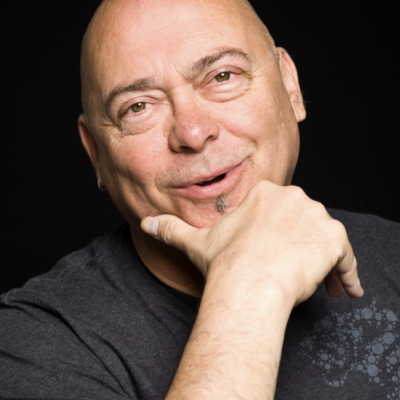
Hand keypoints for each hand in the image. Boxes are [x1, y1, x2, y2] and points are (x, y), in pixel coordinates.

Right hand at [141, 181, 363, 306]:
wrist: (247, 282)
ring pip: (325, 239)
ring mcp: (316, 216)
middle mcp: (294, 198)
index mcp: (266, 194)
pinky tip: (340, 288)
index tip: (276, 253)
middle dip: (300, 245)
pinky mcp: (334, 239)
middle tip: (291, 270)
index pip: (281, 212)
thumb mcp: (195, 242)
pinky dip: (346, 274)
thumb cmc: (224, 262)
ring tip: (313, 284)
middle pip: (304, 223)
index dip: (279, 234)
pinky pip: (346, 258)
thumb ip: (171, 229)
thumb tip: (144, 222)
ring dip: (322, 260)